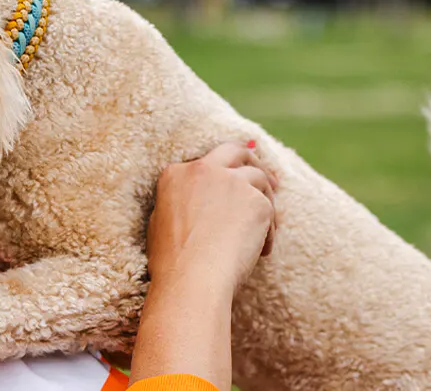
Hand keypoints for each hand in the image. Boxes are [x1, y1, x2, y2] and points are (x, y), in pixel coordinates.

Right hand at [148, 141, 280, 291]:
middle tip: (268, 178)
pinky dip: (269, 232)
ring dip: (266, 199)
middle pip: (236, 151)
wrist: (192, 280)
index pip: (205, 163)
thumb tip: (199, 204)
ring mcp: (233, 182)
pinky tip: (261, 253)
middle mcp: (204, 169)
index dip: (224, 171)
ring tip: (267, 227)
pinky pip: (270, 212)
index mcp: (176, 173)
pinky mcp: (258, 202)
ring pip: (259, 180)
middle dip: (253, 160)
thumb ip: (181, 203)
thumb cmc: (173, 263)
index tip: (235, 179)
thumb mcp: (161, 224)